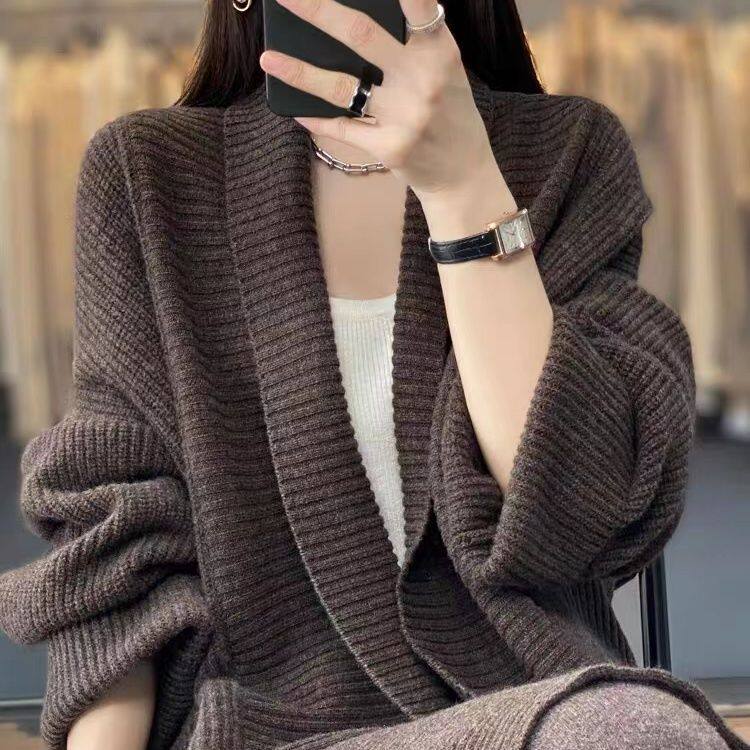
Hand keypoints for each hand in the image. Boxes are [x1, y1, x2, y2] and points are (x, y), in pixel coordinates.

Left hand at [258, 0, 498, 198]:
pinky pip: (342, 128)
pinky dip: (315, 118)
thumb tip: (353, 22)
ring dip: (299, 72)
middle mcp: (422, 81)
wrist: (464, 176)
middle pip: (360, 35)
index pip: (417, 5)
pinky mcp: (388, 148)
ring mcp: (404, 117)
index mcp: (441, 53)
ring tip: (268, 58)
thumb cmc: (451, 114)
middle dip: (317, 10)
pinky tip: (294, 109)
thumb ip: (416, 44)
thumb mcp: (446, 72)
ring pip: (340, 87)